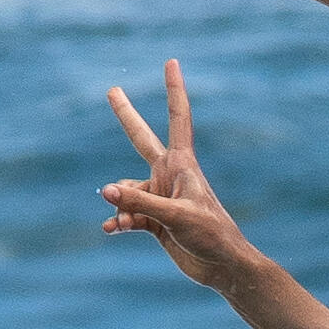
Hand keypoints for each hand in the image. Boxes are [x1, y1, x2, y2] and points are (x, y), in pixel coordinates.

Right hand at [99, 61, 258, 288]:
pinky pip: (125, 214)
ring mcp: (160, 196)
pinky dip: (119, 221)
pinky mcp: (154, 219)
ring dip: (121, 206)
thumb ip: (139, 204)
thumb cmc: (211, 236)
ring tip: (125, 223)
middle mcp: (169, 175)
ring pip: (124, 190)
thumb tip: (105, 191)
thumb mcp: (176, 217)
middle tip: (111, 90)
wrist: (222, 266)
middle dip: (126, 115)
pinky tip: (114, 230)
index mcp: (182, 164)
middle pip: (140, 138)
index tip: (171, 62)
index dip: (173, 90)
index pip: (178, 117)